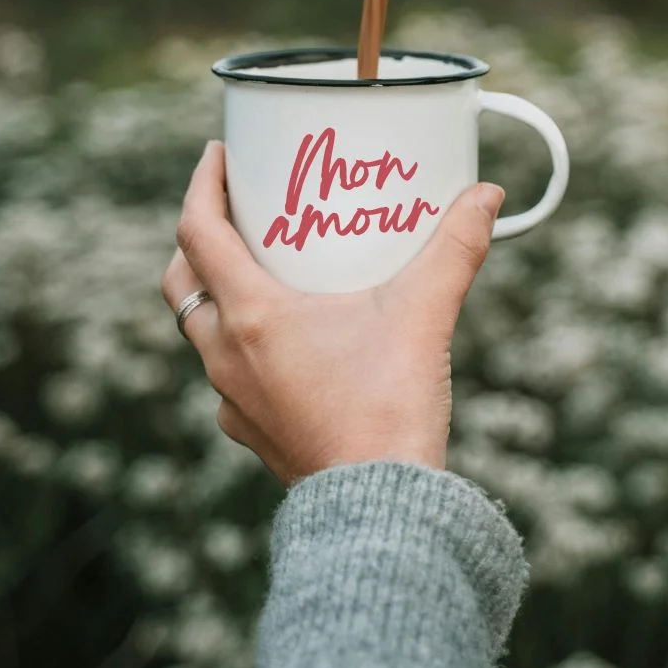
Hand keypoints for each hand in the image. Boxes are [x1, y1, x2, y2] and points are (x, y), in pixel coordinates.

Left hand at [161, 141, 503, 484]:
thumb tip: (485, 195)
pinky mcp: (254, 433)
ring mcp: (234, 399)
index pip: (197, 233)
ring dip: (219, 295)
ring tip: (262, 273)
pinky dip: (244, 347)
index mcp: (251, 316)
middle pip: (182, 283)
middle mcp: (226, 355)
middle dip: (196, 240)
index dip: (200, 185)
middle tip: (233, 213)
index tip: (216, 156)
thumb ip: (455, 248)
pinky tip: (285, 345)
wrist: (379, 510)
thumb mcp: (424, 314)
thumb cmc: (389, 409)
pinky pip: (229, 377)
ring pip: (202, 332)